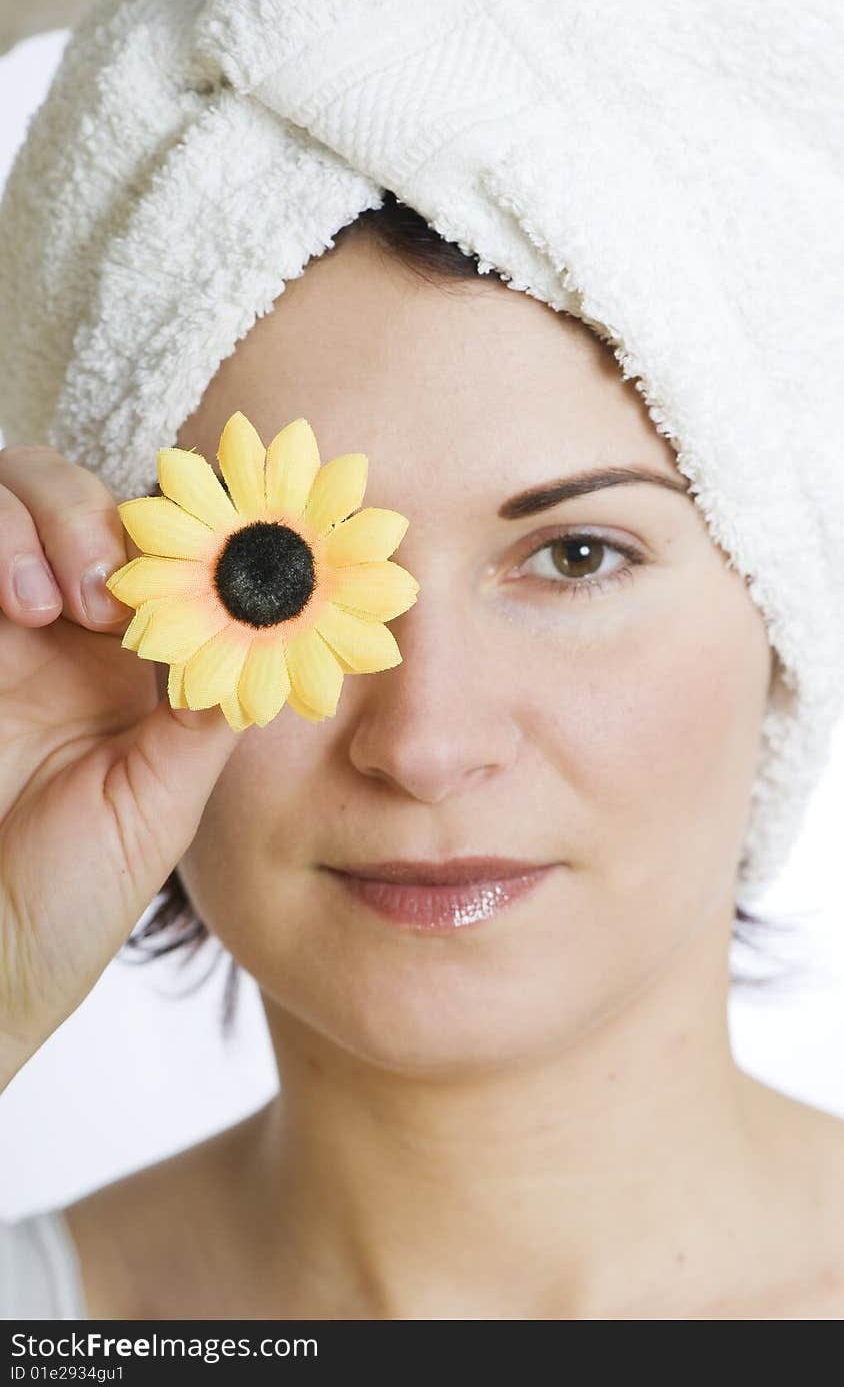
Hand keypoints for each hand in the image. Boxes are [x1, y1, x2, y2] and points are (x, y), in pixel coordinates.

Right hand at [0, 445, 239, 1084]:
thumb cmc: (69, 898)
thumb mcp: (163, 799)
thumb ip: (208, 708)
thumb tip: (275, 623)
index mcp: (125, 664)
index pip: (156, 549)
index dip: (189, 532)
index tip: (221, 550)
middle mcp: (55, 629)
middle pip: (78, 497)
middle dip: (100, 516)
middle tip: (114, 598)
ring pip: (8, 487)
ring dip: (44, 516)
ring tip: (58, 606)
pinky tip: (22, 607)